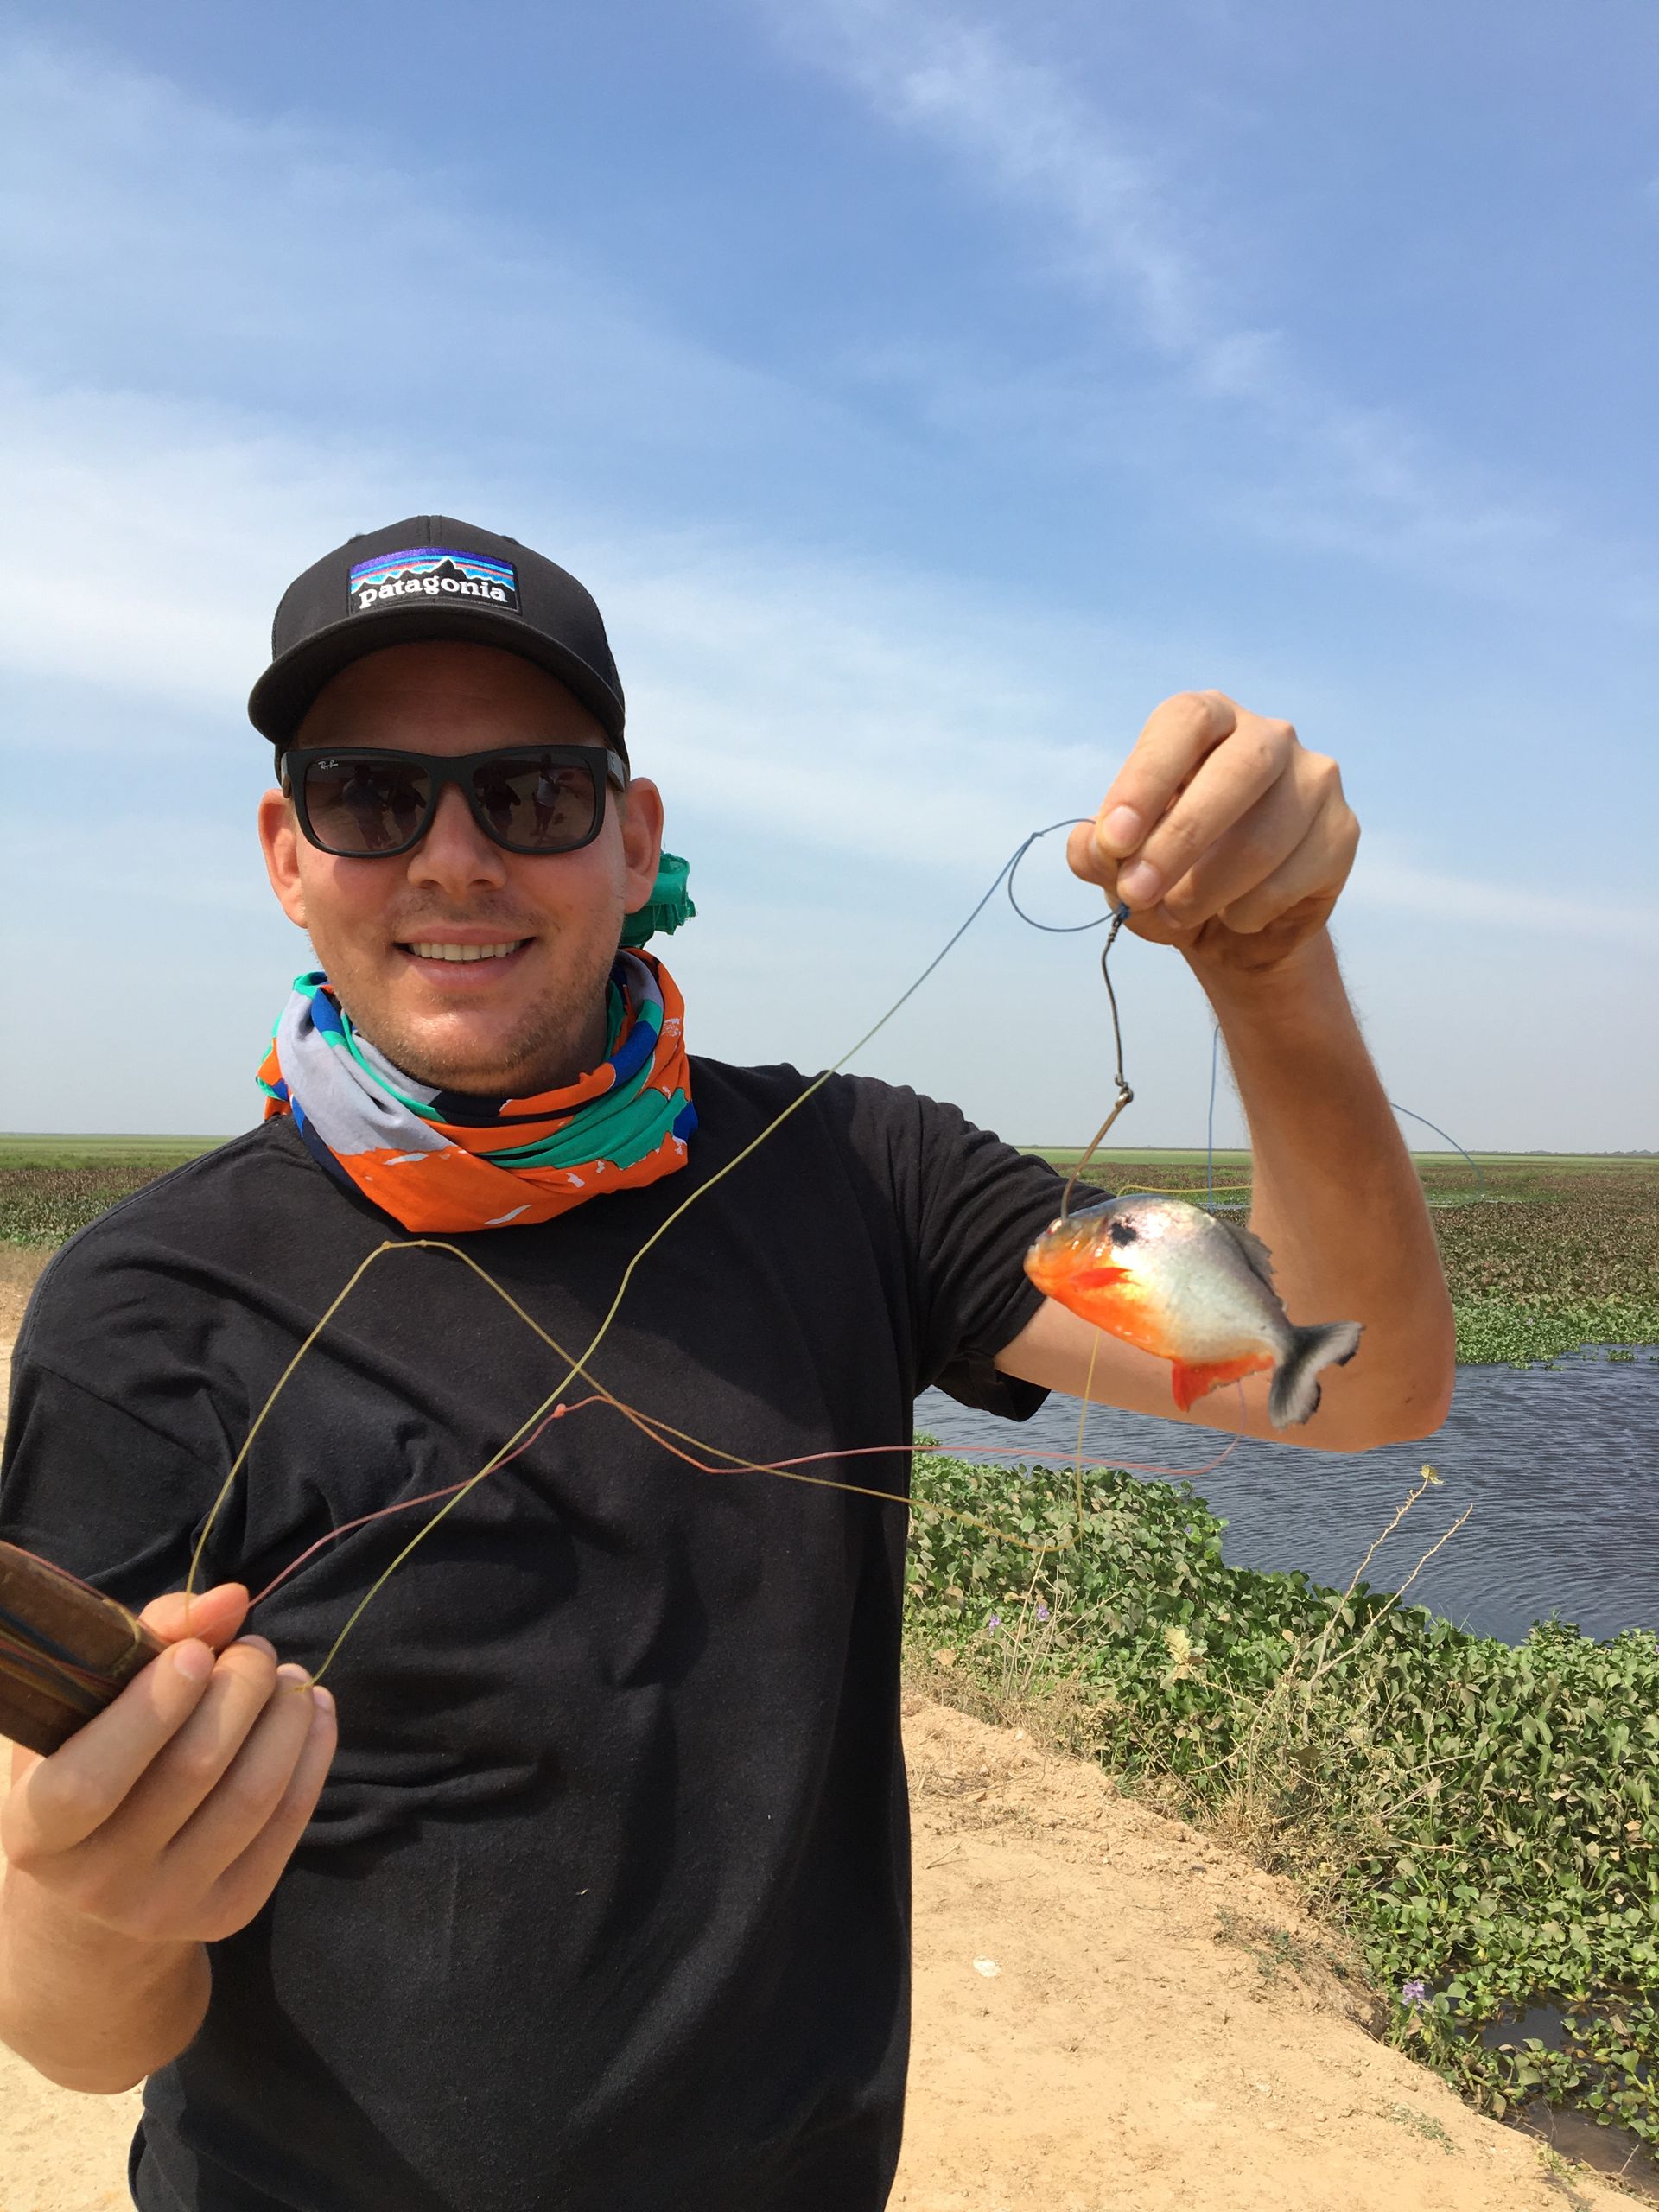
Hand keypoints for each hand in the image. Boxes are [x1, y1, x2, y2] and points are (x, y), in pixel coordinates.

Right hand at [2, 1583, 335, 1947]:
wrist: (104, 1879)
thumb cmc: (90, 1760)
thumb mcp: (86, 1703)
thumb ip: (149, 1638)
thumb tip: (231, 1600)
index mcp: (36, 1832)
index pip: (87, 1783)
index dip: (149, 1712)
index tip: (197, 1653)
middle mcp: (97, 1883)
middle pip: (193, 1771)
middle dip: (240, 1687)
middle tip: (254, 1649)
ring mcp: (166, 1906)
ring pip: (252, 1794)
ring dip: (285, 1716)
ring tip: (286, 1675)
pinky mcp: (230, 1912)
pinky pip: (288, 1822)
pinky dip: (312, 1752)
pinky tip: (313, 1710)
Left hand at [1068, 691, 1358, 973]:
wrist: (1235, 926)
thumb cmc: (1170, 875)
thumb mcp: (1121, 868)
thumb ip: (1097, 855)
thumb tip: (1089, 846)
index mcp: (1207, 720)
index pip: (1183, 723)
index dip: (1146, 780)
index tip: (1112, 841)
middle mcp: (1267, 736)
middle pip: (1237, 771)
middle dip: (1179, 840)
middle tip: (1136, 893)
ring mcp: (1314, 779)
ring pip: (1266, 835)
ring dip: (1208, 889)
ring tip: (1175, 914)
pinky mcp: (1342, 830)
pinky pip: (1297, 875)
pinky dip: (1249, 910)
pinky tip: (1232, 916)